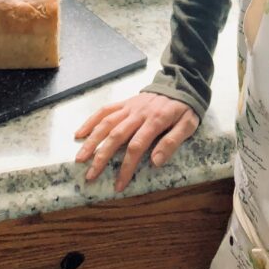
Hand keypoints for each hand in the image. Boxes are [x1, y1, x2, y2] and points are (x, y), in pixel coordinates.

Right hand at [74, 93, 199, 192]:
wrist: (181, 83)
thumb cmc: (185, 108)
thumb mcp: (188, 125)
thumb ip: (172, 142)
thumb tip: (155, 162)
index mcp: (155, 121)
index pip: (136, 147)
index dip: (126, 167)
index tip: (119, 184)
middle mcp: (138, 114)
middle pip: (115, 136)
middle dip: (101, 157)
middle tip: (90, 175)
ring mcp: (129, 107)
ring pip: (106, 123)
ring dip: (91, 140)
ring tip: (80, 158)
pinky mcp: (125, 102)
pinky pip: (105, 110)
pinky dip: (91, 121)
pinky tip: (80, 133)